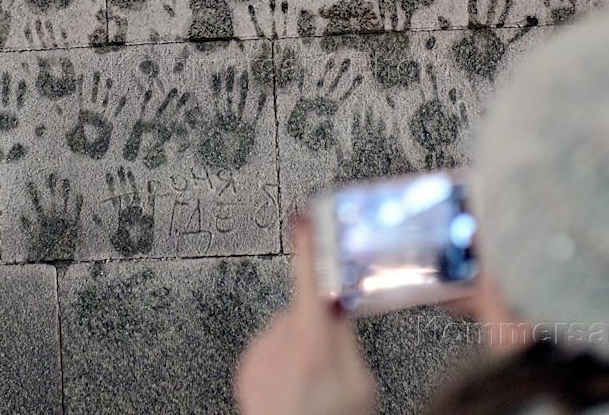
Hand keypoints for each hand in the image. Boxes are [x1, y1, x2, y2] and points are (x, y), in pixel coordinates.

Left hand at [234, 214, 376, 414]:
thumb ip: (348, 340)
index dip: (309, 246)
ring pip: (287, 332)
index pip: (310, 280)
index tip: (305, 218)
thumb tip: (339, 307)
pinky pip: (270, 350)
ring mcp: (258, 360)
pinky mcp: (245, 372)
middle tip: (335, 367)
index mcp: (312, 345)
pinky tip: (295, 390)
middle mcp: (278, 346)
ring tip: (313, 387)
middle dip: (321, 327)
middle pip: (304, 311)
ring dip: (301, 347)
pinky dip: (284, 362)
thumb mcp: (362, 387)